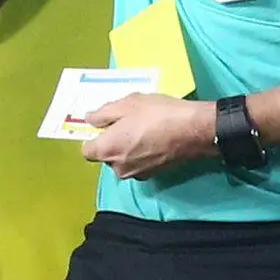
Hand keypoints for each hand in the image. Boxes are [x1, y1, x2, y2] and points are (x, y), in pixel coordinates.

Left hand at [80, 90, 214, 179]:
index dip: (94, 137)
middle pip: (106, 156)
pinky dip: (142, 154)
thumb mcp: (126, 104)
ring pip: (123, 160)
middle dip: (113, 142)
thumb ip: (102, 114)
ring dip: (128, 148)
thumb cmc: (157, 114)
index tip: (105, 126)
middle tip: (128, 123)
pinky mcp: (152, 175)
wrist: (193, 130)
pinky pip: (138, 164)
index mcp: (107, 150)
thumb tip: (90, 119)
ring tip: (144, 129)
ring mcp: (136, 174)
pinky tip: (155, 139)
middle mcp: (118, 168)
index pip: (86, 151)